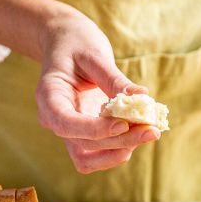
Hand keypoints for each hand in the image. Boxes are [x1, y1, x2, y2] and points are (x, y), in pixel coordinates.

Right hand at [0, 0, 160, 174]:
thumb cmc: (77, 43)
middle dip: (119, 141)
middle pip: (83, 143)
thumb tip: (141, 98)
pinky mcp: (82, 134)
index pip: (66, 123)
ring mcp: (67, 130)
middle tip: (152, 130)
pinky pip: (97, 154)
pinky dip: (118, 148)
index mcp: (48, 96)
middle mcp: (54, 119)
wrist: (65, 42)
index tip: (124, 124)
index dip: (95, 129)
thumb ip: (114, 79)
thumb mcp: (95, 55)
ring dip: (119, 151)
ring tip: (148, 132)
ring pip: (88, 158)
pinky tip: (138, 131)